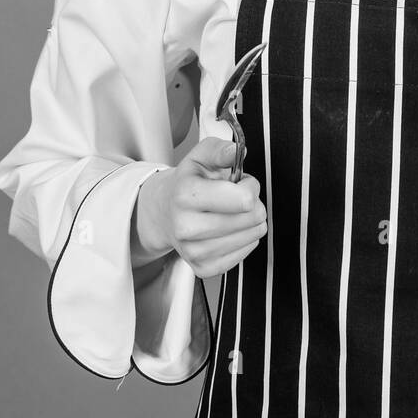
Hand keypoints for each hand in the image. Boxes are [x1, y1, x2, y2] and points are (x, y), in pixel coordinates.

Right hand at [134, 137, 267, 277]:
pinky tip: (230, 229)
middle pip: (252, 218)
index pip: (244, 199)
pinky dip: (245, 239)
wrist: (164, 212)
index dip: (250, 186)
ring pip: (253, 235)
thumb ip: (220, 149)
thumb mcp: (200, 156)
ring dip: (250, 221)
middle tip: (236, 197)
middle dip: (253, 203)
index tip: (241, 183)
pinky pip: (246, 253)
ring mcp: (194, 251)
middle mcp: (187, 227)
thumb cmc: (188, 182)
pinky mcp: (203, 268)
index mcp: (186, 195)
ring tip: (231, 212)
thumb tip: (234, 151)